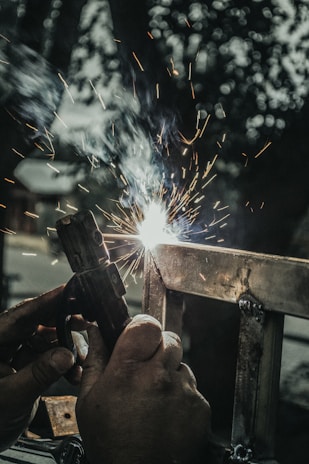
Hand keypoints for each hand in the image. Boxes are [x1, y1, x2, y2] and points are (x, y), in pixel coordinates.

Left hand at [0, 287, 86, 450]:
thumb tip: (65, 354)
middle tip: (85, 320)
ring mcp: (16, 353)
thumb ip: (39, 374)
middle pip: (37, 322)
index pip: (20, 316)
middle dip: (63, 322)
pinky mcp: (27, 364)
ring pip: (47, 338)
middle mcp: (4, 342)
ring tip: (80, 359)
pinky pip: (49, 355)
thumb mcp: (12, 397)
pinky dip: (64, 363)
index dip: (46, 302)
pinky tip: (74, 373)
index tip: (68, 290)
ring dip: (67, 348)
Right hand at [76, 314, 210, 463]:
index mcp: (128, 370)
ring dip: (170, 372)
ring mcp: (182, 390)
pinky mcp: (200, 406)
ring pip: (181, 363)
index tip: (138, 337)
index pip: (146, 324)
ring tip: (155, 397)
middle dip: (157, 349)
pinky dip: (182, 394)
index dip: (142, 328)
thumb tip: (96, 331)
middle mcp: (158, 376)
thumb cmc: (111, 443)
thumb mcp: (89, 400)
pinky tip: (167, 412)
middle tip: (145, 369)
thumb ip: (95, 359)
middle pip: (168, 339)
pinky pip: (192, 387)